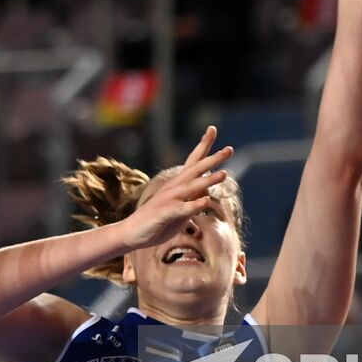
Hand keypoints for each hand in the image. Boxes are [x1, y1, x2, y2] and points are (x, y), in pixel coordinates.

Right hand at [118, 126, 232, 251]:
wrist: (132, 233)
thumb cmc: (158, 221)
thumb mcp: (180, 210)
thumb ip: (192, 199)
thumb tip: (207, 192)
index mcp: (178, 184)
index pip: (193, 161)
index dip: (203, 145)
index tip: (212, 129)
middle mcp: (174, 187)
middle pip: (195, 169)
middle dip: (213, 159)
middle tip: (229, 149)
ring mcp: (169, 199)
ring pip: (192, 187)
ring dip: (208, 180)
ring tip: (224, 174)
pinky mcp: (165, 213)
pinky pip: (182, 209)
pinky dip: (194, 205)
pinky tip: (206, 202)